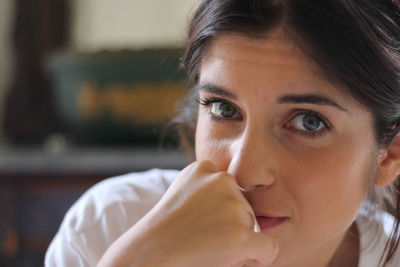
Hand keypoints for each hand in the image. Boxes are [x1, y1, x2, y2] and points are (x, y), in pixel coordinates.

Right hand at [97, 161, 278, 266]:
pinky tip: (236, 261)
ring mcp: (232, 206)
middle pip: (243, 208)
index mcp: (203, 168)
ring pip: (252, 227)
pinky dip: (259, 258)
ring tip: (207, 247)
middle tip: (203, 238)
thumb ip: (207, 190)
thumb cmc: (162, 231)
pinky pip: (267, 248)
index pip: (229, 190)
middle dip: (231, 226)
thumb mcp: (182, 196)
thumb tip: (240, 204)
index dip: (219, 212)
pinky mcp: (240, 234)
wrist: (146, 254)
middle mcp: (221, 180)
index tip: (199, 222)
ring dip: (239, 240)